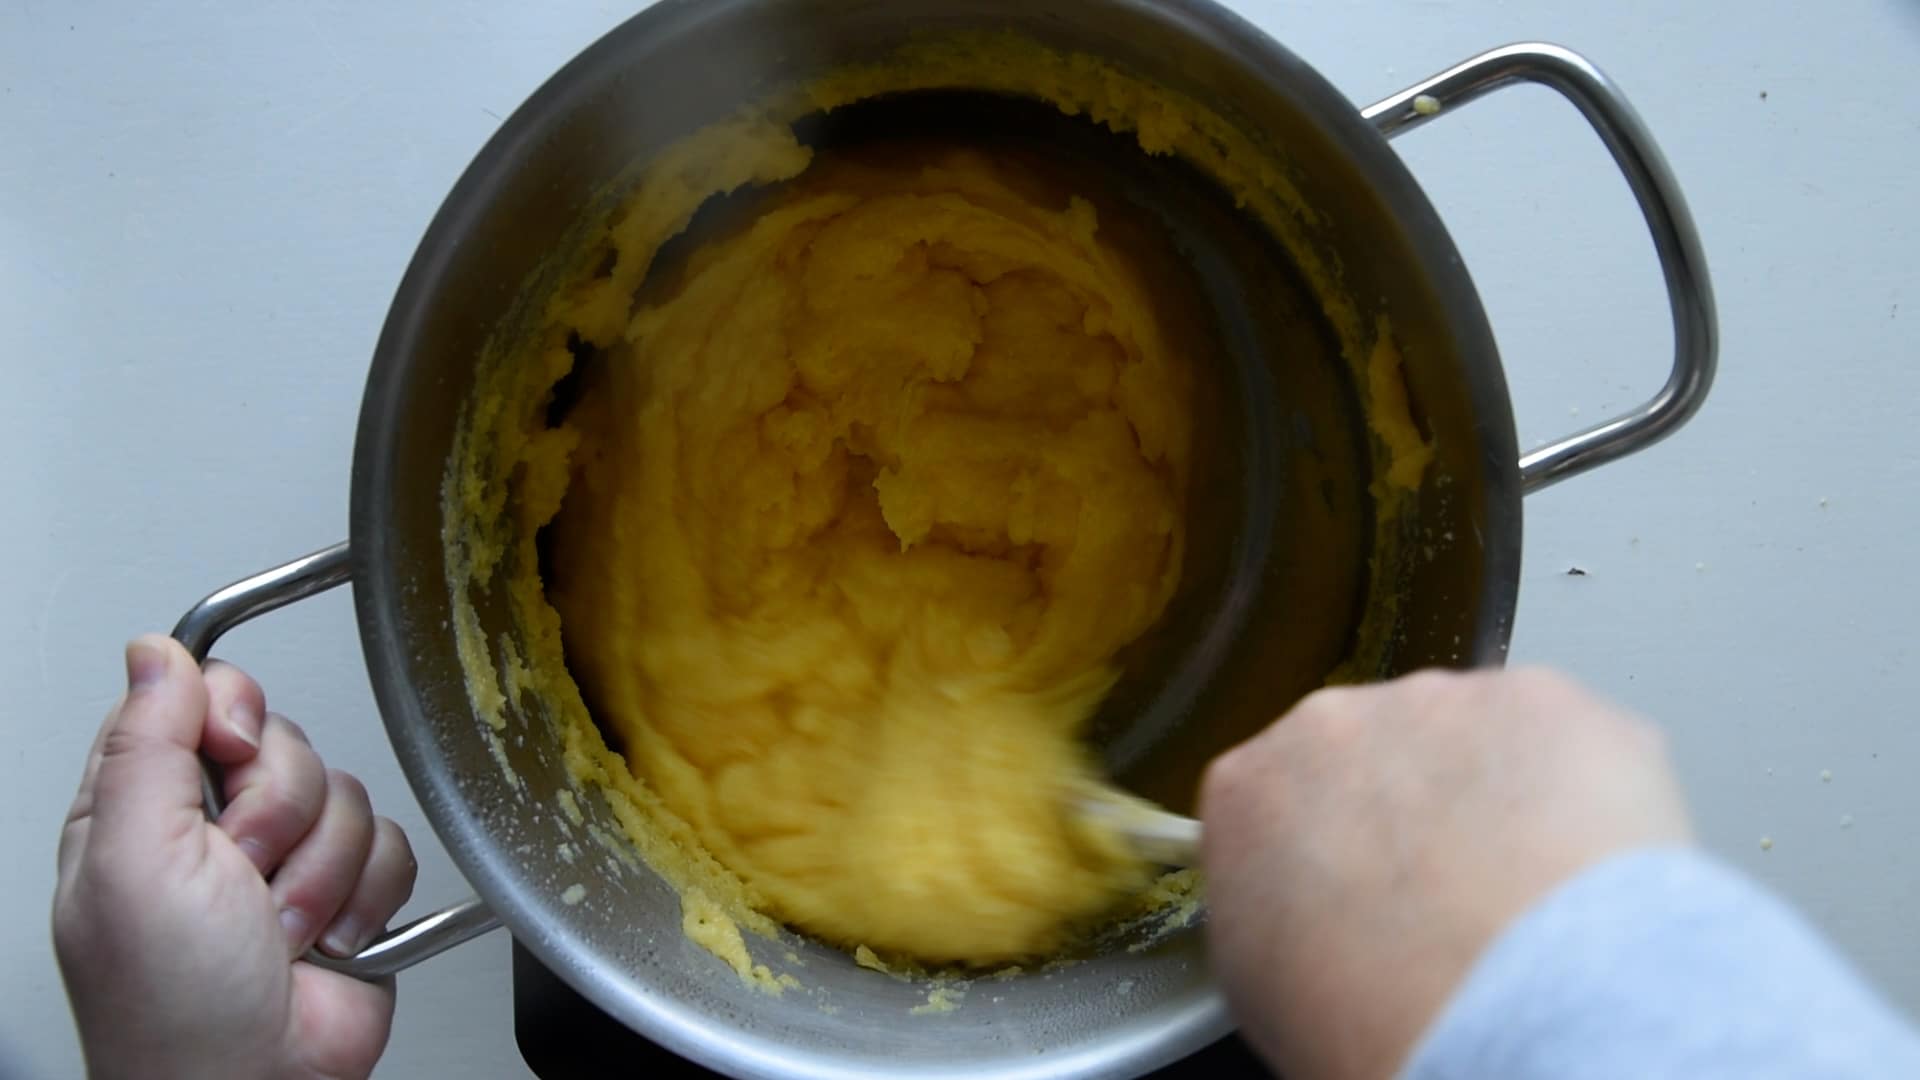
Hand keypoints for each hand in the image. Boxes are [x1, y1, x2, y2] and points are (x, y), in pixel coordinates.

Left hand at [54, 636, 418, 1079]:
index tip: (228, 756)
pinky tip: (327, 941)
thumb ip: (143, 744)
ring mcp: (287, 859)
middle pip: (283, 743)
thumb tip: (155, 651)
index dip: (229, 715)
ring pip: (346, 792)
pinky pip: (393, 845)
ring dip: (319, 870)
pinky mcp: (353, 891)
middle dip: (278, 811)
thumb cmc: (169, 1005)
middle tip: (245, 873)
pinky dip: (367, 896)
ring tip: (279, 930)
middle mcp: (215, 826)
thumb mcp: (129, 860)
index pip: (198, 697)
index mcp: (142, 805)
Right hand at [1199, 667, 1692, 1079]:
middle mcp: (1331, 725)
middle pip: (1374, 750)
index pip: (1279, 797)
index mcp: (1247, 791)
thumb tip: (1303, 907)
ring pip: (1470, 737)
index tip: (1362, 885)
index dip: (1330, 844)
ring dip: (1496, 798)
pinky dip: (1581, 792)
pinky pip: (1562, 737)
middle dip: (1412, 808)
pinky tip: (1582, 869)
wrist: (1509, 1019)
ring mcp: (1438, 703)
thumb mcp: (1263, 984)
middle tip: (1452, 896)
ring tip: (1527, 895)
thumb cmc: (1389, 1025)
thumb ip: (1268, 903)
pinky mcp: (1543, 700)